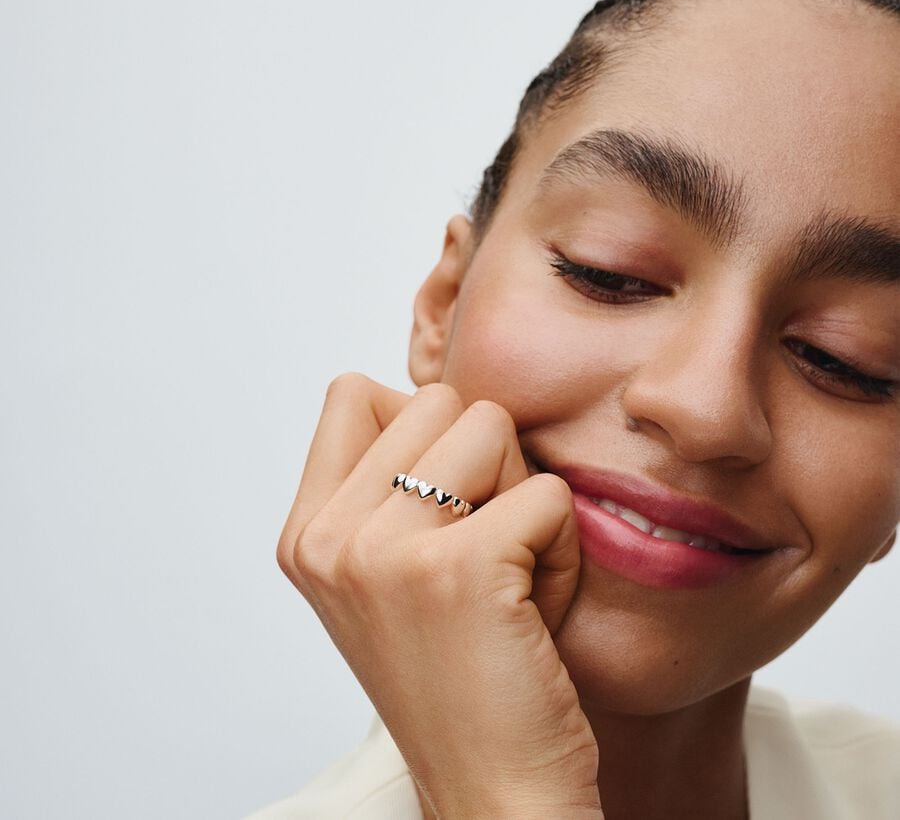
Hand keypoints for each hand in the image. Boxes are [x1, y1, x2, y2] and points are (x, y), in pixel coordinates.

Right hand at [277, 374, 602, 818]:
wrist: (493, 792)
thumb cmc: (459, 675)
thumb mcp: (385, 576)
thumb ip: (384, 484)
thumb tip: (434, 399)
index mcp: (305, 534)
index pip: (352, 392)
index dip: (420, 431)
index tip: (440, 506)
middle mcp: (329, 538)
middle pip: (439, 401)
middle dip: (484, 463)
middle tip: (484, 547)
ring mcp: (383, 552)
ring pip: (491, 427)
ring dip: (524, 496)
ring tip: (512, 575)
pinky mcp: (456, 568)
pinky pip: (546, 492)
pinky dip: (564, 545)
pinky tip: (540, 608)